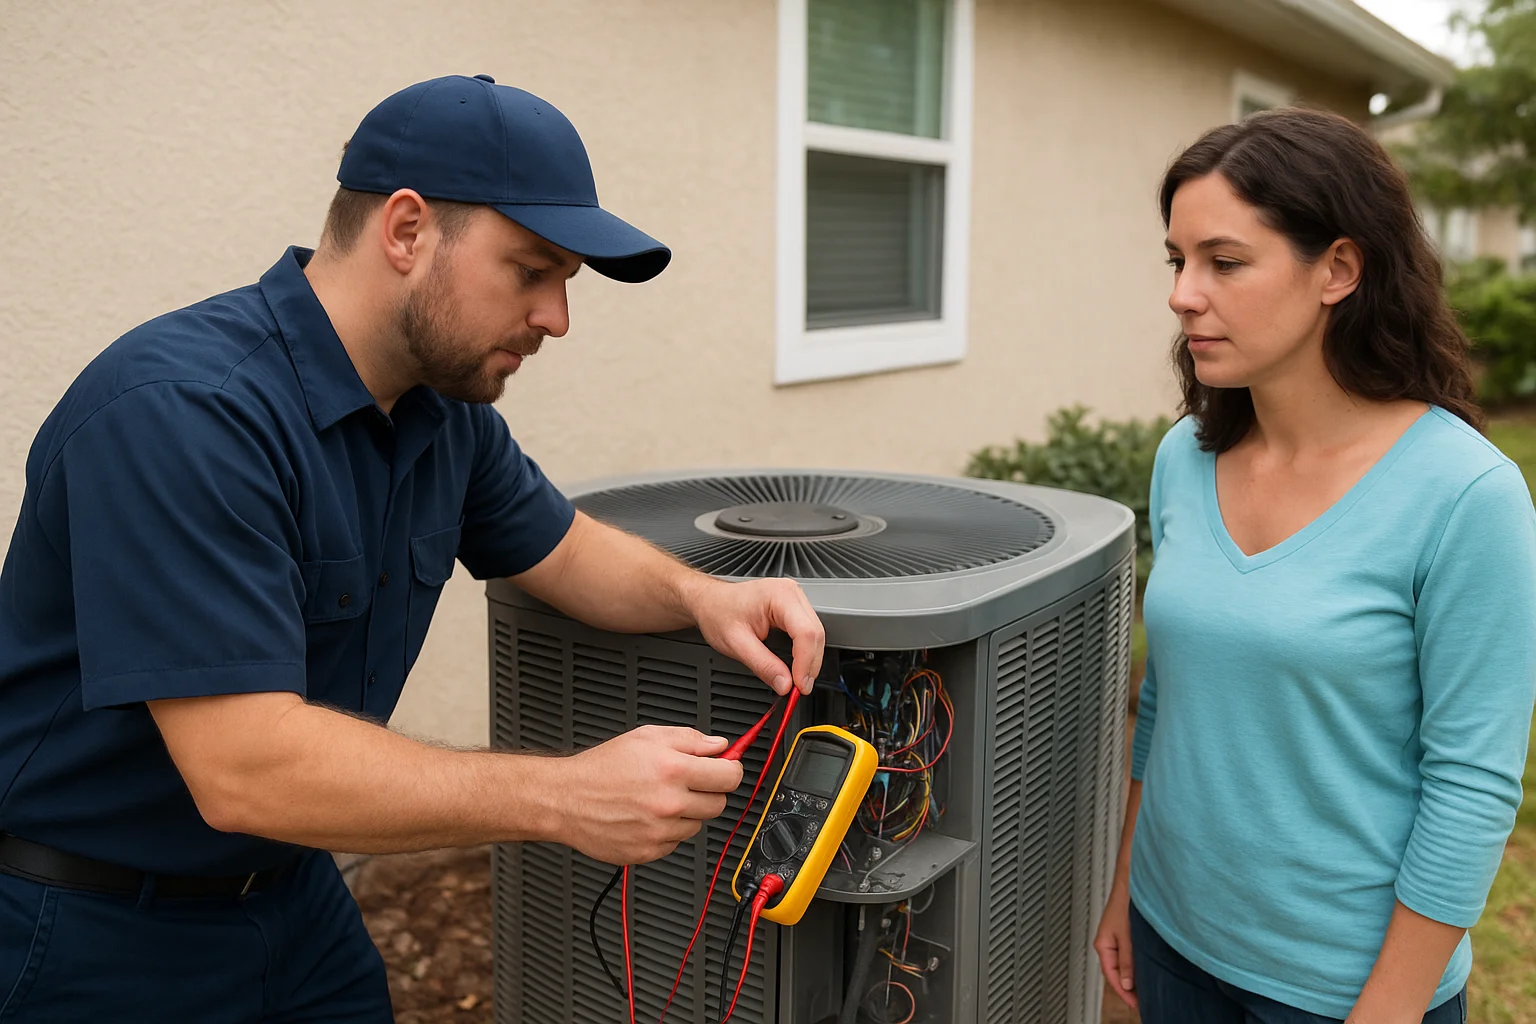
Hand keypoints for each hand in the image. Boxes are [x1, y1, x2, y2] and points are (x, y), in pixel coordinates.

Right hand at [552, 726, 744, 864]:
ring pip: (698, 824)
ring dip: (687, 812)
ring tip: (659, 798)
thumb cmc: (602, 767)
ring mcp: (660, 831)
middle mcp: (670, 803)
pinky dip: (668, 831)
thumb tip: (720, 745)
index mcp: (673, 770)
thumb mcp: (646, 736)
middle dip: (710, 790)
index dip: (731, 769)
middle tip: (689, 781)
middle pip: (719, 803)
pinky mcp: (649, 851)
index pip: (730, 776)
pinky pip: (676, 842)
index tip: (727, 768)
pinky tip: (647, 816)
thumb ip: (689, 738)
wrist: (566, 799)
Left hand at [684, 577, 824, 694]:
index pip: (805, 632)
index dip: (806, 662)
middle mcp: (792, 593)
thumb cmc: (718, 613)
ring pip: (816, 634)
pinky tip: (797, 665)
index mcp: (779, 595)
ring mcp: (795, 599)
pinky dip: (806, 652)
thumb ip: (763, 665)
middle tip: (800, 688)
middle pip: (816, 634)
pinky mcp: (795, 609)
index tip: (799, 685)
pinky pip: (809, 632)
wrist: (710, 602)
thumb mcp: (736, 644)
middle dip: (810, 665)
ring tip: (798, 680)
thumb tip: (785, 684)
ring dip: (810, 660)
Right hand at [1093, 879, 1137, 1009]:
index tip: (1135, 1004)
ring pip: (1123, 964)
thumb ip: (1127, 962)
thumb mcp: (1128, 937)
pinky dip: (1136, 965)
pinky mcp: (1125, 933)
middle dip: (1128, 987)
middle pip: (1116, 972)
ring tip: (1146, 989)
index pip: (1111, 976)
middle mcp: (1108, 943)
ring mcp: (1116, 938)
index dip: (1123, 992)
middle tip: (1142, 1001)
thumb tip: (1128, 984)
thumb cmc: (1126, 902)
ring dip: (1133, 976)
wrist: (1133, 881)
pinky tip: (1146, 968)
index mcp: (1103, 945)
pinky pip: (1128, 955)